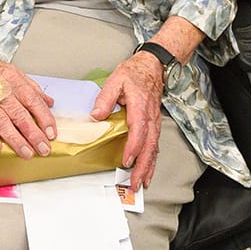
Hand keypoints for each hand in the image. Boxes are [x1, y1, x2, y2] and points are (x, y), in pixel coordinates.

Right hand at [0, 44, 56, 160]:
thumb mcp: (11, 71)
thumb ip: (31, 87)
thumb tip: (48, 102)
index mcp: (12, 80)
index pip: (33, 101)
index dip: (44, 118)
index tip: (52, 133)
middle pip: (20, 114)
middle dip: (34, 134)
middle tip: (44, 149)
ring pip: (2, 122)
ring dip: (15, 139)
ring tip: (26, 152)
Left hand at [91, 52, 164, 191]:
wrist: (153, 66)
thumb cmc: (135, 73)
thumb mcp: (116, 80)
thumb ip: (105, 98)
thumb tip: (96, 115)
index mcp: (140, 107)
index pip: (139, 131)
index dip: (133, 147)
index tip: (126, 160)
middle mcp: (150, 118)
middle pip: (149, 146)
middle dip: (143, 167)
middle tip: (136, 183)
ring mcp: (154, 122)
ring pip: (154, 148)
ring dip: (148, 167)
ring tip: (142, 183)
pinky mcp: (154, 124)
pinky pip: (155, 145)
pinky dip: (152, 160)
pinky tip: (147, 169)